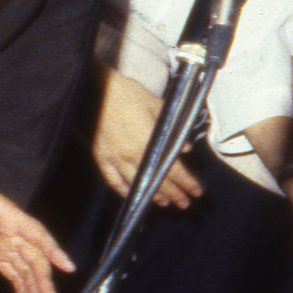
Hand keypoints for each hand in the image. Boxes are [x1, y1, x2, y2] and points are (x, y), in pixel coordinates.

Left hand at [0, 176, 73, 292]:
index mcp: (16, 221)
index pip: (40, 237)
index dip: (55, 252)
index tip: (68, 268)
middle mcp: (18, 236)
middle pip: (36, 260)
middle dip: (44, 280)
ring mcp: (9, 247)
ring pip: (27, 270)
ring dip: (34, 287)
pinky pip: (12, 273)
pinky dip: (19, 287)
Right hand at [91, 70, 200, 205]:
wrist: (96, 88)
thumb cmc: (127, 93)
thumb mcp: (157, 106)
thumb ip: (173, 128)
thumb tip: (185, 148)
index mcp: (149, 142)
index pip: (173, 170)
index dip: (187, 183)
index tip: (196, 192)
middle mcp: (132, 155)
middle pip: (158, 181)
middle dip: (174, 193)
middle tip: (185, 204)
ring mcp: (115, 157)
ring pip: (137, 184)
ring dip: (152, 195)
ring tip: (165, 204)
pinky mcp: (100, 156)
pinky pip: (113, 179)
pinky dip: (124, 190)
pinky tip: (133, 196)